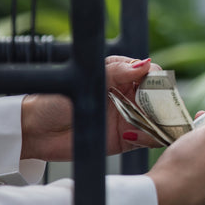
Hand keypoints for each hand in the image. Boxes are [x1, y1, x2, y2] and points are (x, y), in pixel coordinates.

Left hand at [20, 55, 157, 160]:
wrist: (37, 131)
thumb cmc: (56, 100)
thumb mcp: (86, 81)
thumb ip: (117, 72)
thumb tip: (145, 65)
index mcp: (123, 77)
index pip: (152, 74)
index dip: (159, 80)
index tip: (159, 86)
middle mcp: (131, 96)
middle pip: (161, 98)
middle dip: (167, 104)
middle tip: (162, 110)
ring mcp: (131, 118)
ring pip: (159, 119)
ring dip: (160, 123)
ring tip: (149, 126)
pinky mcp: (128, 139)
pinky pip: (149, 138)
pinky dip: (150, 138)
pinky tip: (135, 136)